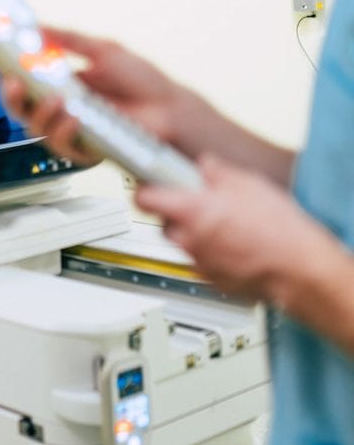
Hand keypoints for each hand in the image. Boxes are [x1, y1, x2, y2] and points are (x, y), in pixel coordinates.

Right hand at [0, 27, 186, 164]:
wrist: (170, 107)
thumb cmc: (142, 81)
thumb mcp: (102, 49)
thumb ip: (69, 38)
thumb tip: (38, 27)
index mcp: (61, 82)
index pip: (23, 80)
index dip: (7, 72)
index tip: (0, 61)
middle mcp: (61, 107)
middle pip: (20, 107)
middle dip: (10, 95)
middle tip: (14, 82)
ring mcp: (70, 129)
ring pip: (34, 128)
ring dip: (40, 112)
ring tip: (56, 98)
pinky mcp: (84, 149)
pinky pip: (61, 146)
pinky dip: (64, 130)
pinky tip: (74, 117)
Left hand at [136, 156, 335, 301]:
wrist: (301, 270)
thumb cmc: (278, 230)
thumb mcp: (247, 183)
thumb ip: (216, 172)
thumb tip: (205, 165)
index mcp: (190, 210)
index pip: (143, 198)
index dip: (144, 189)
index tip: (149, 183)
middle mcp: (188, 237)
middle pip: (162, 221)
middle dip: (175, 211)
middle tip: (197, 202)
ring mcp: (198, 261)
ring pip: (182, 241)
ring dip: (193, 232)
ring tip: (223, 224)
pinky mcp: (211, 278)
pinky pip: (200, 259)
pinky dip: (210, 251)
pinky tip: (233, 244)